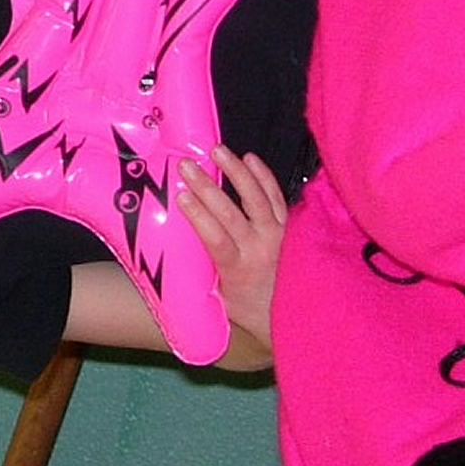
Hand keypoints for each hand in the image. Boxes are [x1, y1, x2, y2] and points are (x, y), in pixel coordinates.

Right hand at [177, 145, 287, 350]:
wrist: (292, 314)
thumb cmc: (249, 308)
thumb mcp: (219, 298)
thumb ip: (202, 272)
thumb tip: (172, 250)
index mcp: (238, 270)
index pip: (217, 239)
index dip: (199, 216)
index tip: (181, 196)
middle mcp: (260, 249)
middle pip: (232, 213)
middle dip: (207, 187)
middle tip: (188, 166)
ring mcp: (277, 235)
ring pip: (257, 198)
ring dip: (236, 172)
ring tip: (217, 151)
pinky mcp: (288, 226)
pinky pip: (276, 196)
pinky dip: (263, 176)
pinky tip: (249, 158)